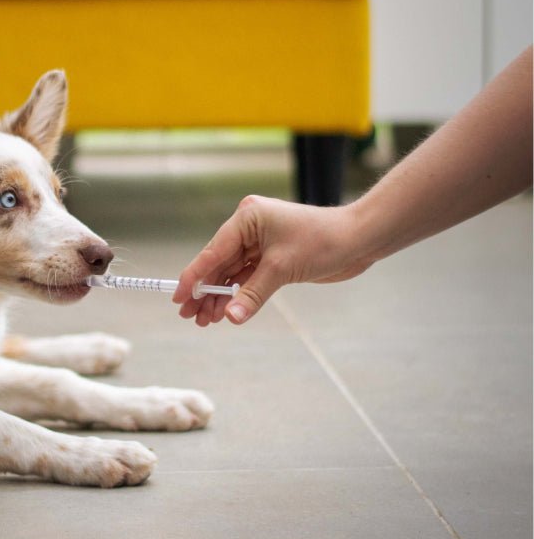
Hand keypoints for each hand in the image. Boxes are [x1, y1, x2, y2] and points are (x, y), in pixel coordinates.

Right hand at [172, 195, 372, 325]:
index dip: (194, 276)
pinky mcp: (272, 257)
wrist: (359, 240)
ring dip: (220, 296)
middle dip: (205, 291)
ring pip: (231, 273)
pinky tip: (226, 311)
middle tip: (189, 316)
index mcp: (247, 218)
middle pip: (218, 263)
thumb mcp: (282, 268)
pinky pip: (247, 277)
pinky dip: (238, 294)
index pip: (213, 251)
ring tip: (205, 321)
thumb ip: (253, 294)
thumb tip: (231, 317)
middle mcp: (249, 227)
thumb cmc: (323, 241)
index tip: (178, 297)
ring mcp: (260, 242)